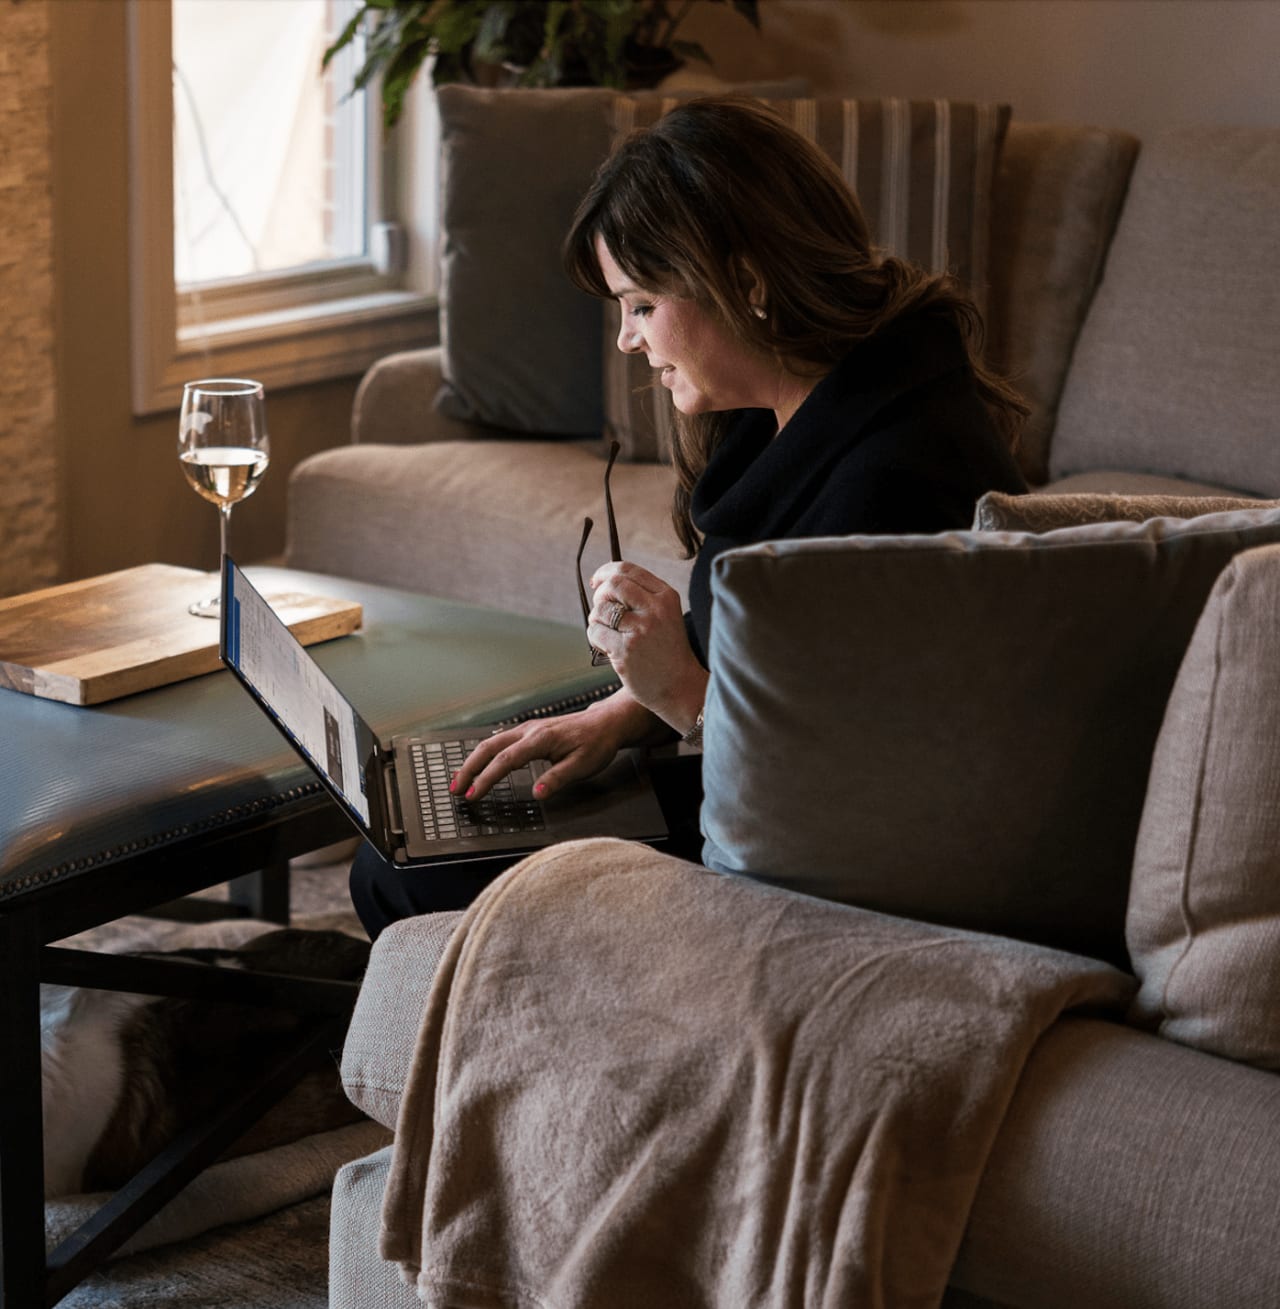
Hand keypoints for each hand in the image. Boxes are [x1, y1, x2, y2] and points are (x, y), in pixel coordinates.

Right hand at [449, 694, 650, 801]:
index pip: (505, 760)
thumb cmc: (596, 743)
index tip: (473, 794)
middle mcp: (529, 731)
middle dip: (468, 769)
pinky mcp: (529, 732)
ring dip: (473, 762)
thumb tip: (537, 794)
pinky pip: (499, 742)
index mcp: (540, 739)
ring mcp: (527, 729)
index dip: (486, 778)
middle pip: (489, 748)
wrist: (606, 723)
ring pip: (491, 743)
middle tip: (455, 789)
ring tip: (459, 781)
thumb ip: (558, 779)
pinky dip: (484, 755)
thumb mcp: (583, 766)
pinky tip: (478, 766)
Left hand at [588, 562, 706, 731]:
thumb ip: (641, 597)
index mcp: (666, 597)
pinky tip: (608, 648)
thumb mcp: (664, 616)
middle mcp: (655, 610)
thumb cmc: (667, 651)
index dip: (606, 572)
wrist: (680, 687)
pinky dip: (595, 639)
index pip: (628, 570)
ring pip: (600, 610)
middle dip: (599, 595)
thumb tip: (602, 583)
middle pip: (613, 585)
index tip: (597, 581)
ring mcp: (640, 631)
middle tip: (601, 609)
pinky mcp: (625, 651)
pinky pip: (595, 633)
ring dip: (596, 620)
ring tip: (608, 633)